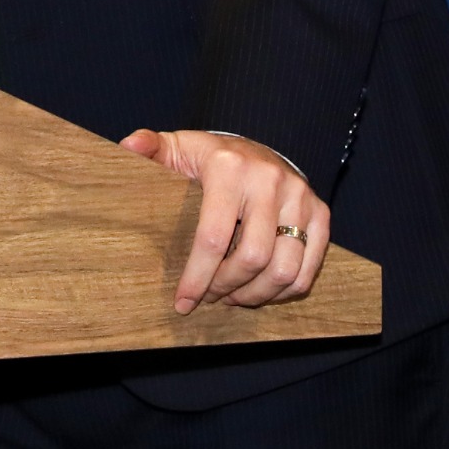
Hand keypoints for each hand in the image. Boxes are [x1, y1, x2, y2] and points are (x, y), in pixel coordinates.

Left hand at [120, 129, 330, 314]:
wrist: (254, 149)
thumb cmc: (207, 158)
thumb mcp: (176, 148)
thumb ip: (149, 147)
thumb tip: (128, 146)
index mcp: (229, 167)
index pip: (213, 237)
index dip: (196, 277)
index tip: (183, 302)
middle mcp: (269, 179)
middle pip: (252, 258)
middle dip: (225, 288)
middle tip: (209, 297)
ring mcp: (299, 196)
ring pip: (283, 269)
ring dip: (254, 295)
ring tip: (232, 297)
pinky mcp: (320, 212)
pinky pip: (308, 268)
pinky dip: (284, 291)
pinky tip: (258, 290)